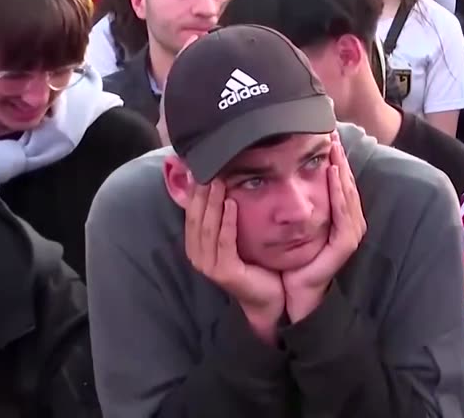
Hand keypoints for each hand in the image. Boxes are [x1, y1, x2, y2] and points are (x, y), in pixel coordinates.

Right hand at [184, 181, 284, 341]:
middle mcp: (198, 254)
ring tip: (219, 180)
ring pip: (207, 227)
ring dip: (212, 202)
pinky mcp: (224, 271)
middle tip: (210, 166)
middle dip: (202, 191)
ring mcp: (209, 264)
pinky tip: (232, 203)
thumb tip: (227, 182)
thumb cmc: (256, 263)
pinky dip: (227, 222)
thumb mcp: (238, 235)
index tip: (202, 165)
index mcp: (198, 244)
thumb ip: (228, 215)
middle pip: (196, 217)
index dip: (195, 189)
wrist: (271, 296)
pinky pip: (224, 242)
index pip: (192, 212)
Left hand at [283, 135, 365, 321]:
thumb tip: (278, 172)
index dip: (334, 158)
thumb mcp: (290, 224)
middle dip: (340, 157)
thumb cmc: (289, 259)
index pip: (338, 181)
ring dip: (342, 167)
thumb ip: (291, 201)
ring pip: (348, 191)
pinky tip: (334, 172)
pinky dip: (340, 190)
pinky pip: (345, 210)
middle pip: (347, 182)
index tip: (325, 134)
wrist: (292, 290)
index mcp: (339, 217)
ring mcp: (351, 231)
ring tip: (334, 146)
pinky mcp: (346, 241)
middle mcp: (349, 222)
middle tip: (332, 131)